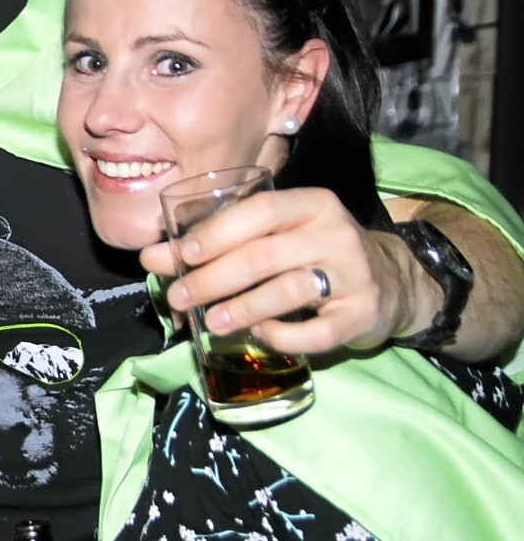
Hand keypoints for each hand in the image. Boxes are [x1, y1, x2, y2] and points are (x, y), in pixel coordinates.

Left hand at [144, 188, 426, 355]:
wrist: (389, 281)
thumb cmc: (312, 254)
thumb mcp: (273, 238)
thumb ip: (217, 243)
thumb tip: (150, 256)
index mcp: (311, 204)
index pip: (260, 211)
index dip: (218, 232)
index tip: (182, 254)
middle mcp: (336, 233)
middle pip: (265, 255)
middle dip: (214, 278)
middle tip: (179, 297)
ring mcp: (354, 274)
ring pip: (289, 290)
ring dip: (243, 308)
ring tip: (211, 322)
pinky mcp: (364, 313)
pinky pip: (317, 331)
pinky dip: (283, 336)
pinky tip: (260, 335)